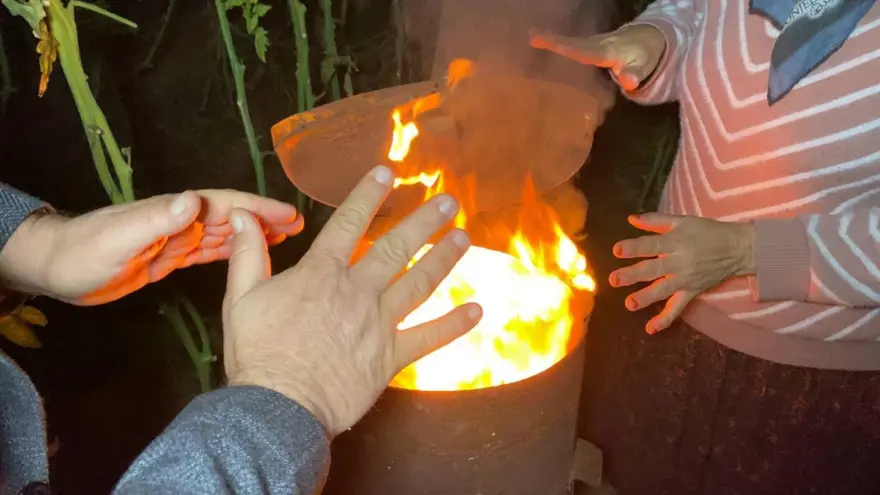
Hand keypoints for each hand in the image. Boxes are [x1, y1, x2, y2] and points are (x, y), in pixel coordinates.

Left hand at [0, 190, 302, 304]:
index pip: (223, 205)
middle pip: (230, 217)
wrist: (55, 268)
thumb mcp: (120, 236)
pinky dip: (231, 252)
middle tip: (299, 226)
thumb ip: (157, 218)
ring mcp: (174, 240)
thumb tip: (195, 200)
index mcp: (173, 212)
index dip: (256, 208)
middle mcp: (179, 221)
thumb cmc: (84, 251)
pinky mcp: (168, 258)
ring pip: (223, 234)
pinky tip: (248, 257)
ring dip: (252, 235)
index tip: (288, 214)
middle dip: (264, 219)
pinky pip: (207, 252)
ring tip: (285, 240)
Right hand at [222, 165, 481, 435]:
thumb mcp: (240, 299)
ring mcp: (379, 322)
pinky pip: (429, 337)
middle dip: (424, 221)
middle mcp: (357, 290)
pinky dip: (455, 324)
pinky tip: (477, 311)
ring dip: (444, 259)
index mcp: (321, 274)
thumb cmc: (259, 354)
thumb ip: (247, 255)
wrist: (281, 405)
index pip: (349, 223)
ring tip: (463, 238)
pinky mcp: (392, 356)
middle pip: (396, 248)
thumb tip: (243, 216)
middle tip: (448, 202)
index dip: (368, 194)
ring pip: (418, 283)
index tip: (388, 172)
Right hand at [529, 24, 665, 90]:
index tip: (559, 46)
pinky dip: (553, 42)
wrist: (644, 40)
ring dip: (550, 40)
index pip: (586, 51)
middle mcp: (595, 44)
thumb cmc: (642, 56)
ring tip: (530, 37)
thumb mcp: (643, 66)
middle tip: (531, 36)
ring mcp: (589, 44)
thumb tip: (628, 82)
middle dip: (553, 40)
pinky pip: (569, 45)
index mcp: (607, 51)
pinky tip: (536, 41)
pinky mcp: (586, 46)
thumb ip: (634, 74)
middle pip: (572, 44)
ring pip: (569, 42)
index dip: (570, 49)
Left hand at [609, 214, 755, 333]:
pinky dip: (665, 319)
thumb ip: (655, 220)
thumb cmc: (706, 232)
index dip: (634, 247)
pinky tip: (650, 329)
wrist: (737, 249)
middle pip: (653, 270)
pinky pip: (677, 308)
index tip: (617, 250)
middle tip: (614, 279)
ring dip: (645, 298)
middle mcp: (679, 263)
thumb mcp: (682, 221)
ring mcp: (685, 280)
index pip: (651, 245)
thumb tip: (630, 219)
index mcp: (675, 242)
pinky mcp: (691, 292)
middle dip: (633, 275)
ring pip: (663, 290)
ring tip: (629, 304)